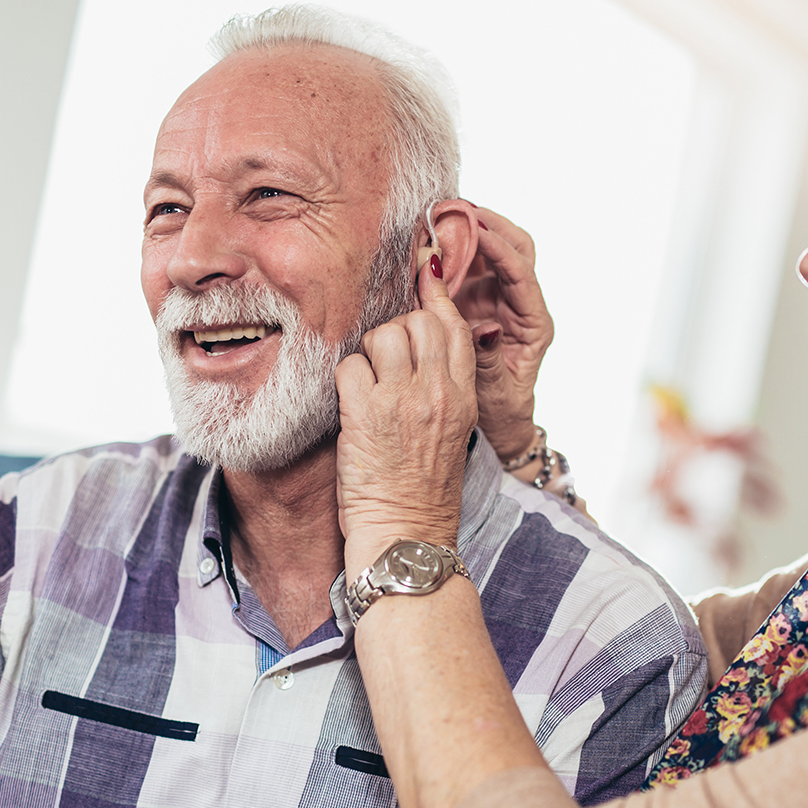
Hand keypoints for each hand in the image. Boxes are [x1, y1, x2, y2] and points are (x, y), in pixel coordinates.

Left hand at [335, 255, 478, 573]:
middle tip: (383, 358)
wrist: (408, 540)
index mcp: (464, 396)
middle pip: (417, 319)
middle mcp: (439, 392)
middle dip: (395, 328)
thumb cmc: (423, 495)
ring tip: (366, 386)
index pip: (453, 324)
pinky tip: (348, 405)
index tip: (423, 267)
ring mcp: (404, 401)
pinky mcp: (367, 415)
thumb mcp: (450, 435)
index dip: (434, 291)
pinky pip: (349, 366)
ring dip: (367, 353)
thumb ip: (442, 390)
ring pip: (382, 334)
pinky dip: (343, 380)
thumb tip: (422, 351)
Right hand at [454, 206, 553, 461]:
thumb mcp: (496, 391)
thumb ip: (490, 359)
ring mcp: (498, 300)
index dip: (500, 249)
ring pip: (492, 252)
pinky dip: (452, 250)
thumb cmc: (501, 411)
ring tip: (441, 215)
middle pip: (517, 249)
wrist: (497, 425)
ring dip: (470, 231)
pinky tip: (430, 240)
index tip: (476, 229)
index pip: (523, 275)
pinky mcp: (477, 301)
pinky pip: (468, 267)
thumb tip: (485, 329)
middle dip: (491, 224)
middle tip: (458, 208)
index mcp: (534, 324)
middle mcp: (520, 305)